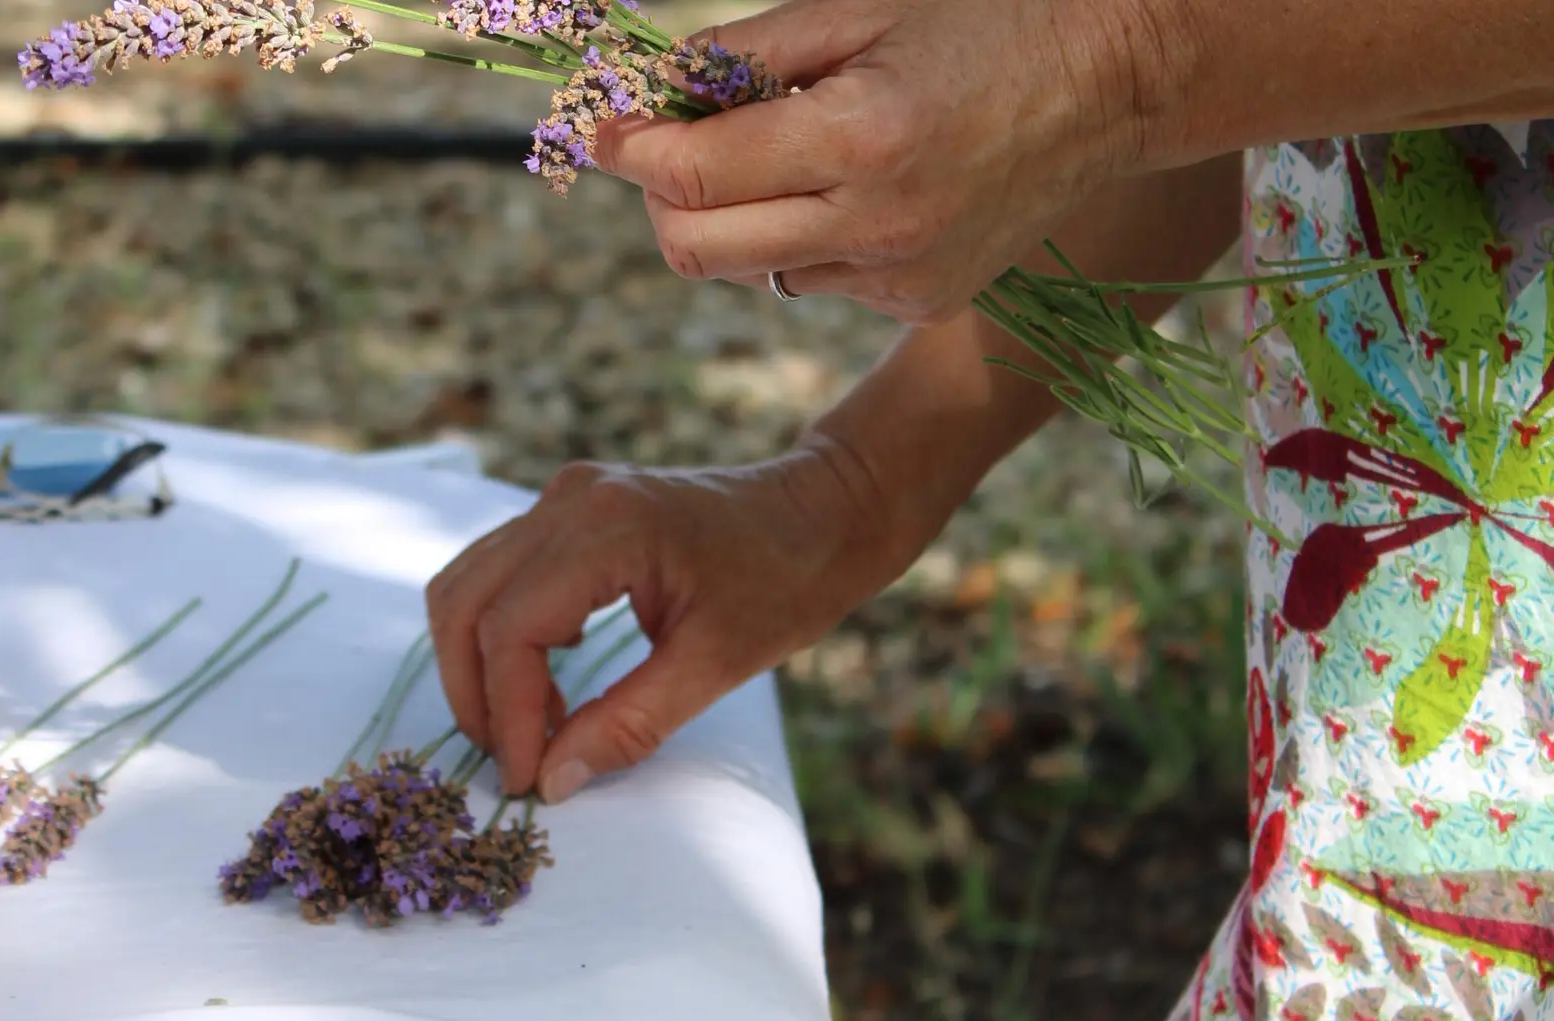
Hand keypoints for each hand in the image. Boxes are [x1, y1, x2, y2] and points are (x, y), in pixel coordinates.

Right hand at [424, 435, 914, 803]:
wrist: (825, 512)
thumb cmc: (787, 581)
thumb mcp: (717, 664)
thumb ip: (628, 723)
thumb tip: (553, 780)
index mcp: (606, 527)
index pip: (510, 629)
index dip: (509, 713)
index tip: (527, 778)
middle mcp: (569, 500)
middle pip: (464, 602)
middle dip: (475, 693)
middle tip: (514, 760)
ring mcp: (564, 497)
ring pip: (469, 584)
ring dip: (482, 665)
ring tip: (535, 725)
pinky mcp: (568, 510)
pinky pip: (499, 573)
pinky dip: (503, 634)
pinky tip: (553, 679)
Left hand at [595, 0, 1154, 322]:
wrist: (1111, 80)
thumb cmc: (982, 21)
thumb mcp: (856, 9)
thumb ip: (742, 57)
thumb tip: (646, 95)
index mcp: (860, 139)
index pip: (692, 176)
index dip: (628, 149)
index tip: (600, 125)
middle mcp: (878, 225)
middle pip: (695, 249)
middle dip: (658, 198)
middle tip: (666, 144)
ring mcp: (900, 276)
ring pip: (748, 270)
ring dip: (731, 216)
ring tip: (781, 151)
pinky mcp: (917, 301)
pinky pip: (810, 280)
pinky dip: (798, 236)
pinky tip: (850, 186)